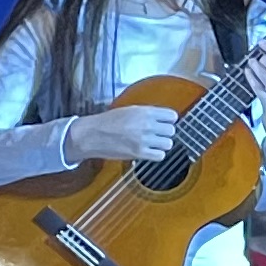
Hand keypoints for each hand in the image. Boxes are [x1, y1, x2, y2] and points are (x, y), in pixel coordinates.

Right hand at [65, 102, 185, 166]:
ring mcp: (144, 140)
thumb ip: (147, 114)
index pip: (172, 116)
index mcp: (145, 111)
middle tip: (158, 134)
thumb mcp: (130, 110)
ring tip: (153, 143)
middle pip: (171, 131)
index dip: (170, 120)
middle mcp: (147, 125)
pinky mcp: (139, 153)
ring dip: (162, 144)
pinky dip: (156, 154)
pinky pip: (160, 156)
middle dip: (166, 133)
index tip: (166, 123)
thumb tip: (162, 118)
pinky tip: (149, 151)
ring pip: (168, 144)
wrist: (92, 134)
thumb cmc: (108, 121)